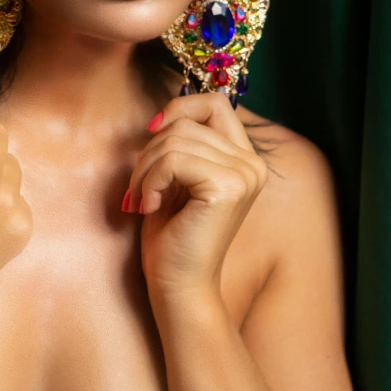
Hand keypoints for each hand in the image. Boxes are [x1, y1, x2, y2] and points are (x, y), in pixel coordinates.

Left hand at [123, 92, 267, 299]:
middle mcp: (252, 163)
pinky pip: (173, 160)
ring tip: (141, 200)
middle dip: (149, 152)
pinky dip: (150, 181)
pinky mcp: (228, 187)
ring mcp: (244, 174)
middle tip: (138, 189)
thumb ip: (182, 145)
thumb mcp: (178, 179)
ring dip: (145, 170)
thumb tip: (163, 115)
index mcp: (244, 159)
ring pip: (175, 140)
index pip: (216, 103)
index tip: (151, 131)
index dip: (180, 108)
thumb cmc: (173, 236)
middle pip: (186, 123)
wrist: (179, 287)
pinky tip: (149, 207)